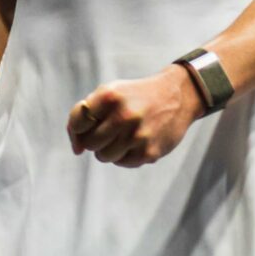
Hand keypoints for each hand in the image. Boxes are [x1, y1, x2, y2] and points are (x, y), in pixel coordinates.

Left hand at [66, 68, 205, 166]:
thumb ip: (86, 114)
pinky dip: (125, 155)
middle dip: (95, 139)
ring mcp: (137, 135)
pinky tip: (137, 140)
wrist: (178, 96)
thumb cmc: (134, 97)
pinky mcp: (149, 152)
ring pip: (103, 156)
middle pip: (90, 143)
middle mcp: (124, 115)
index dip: (78, 127)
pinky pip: (122, 162)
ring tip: (123, 135)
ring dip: (108, 149)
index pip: (78, 122)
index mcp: (110, 96)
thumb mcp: (111, 92)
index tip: (88, 126)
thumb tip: (76, 150)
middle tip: (110, 130)